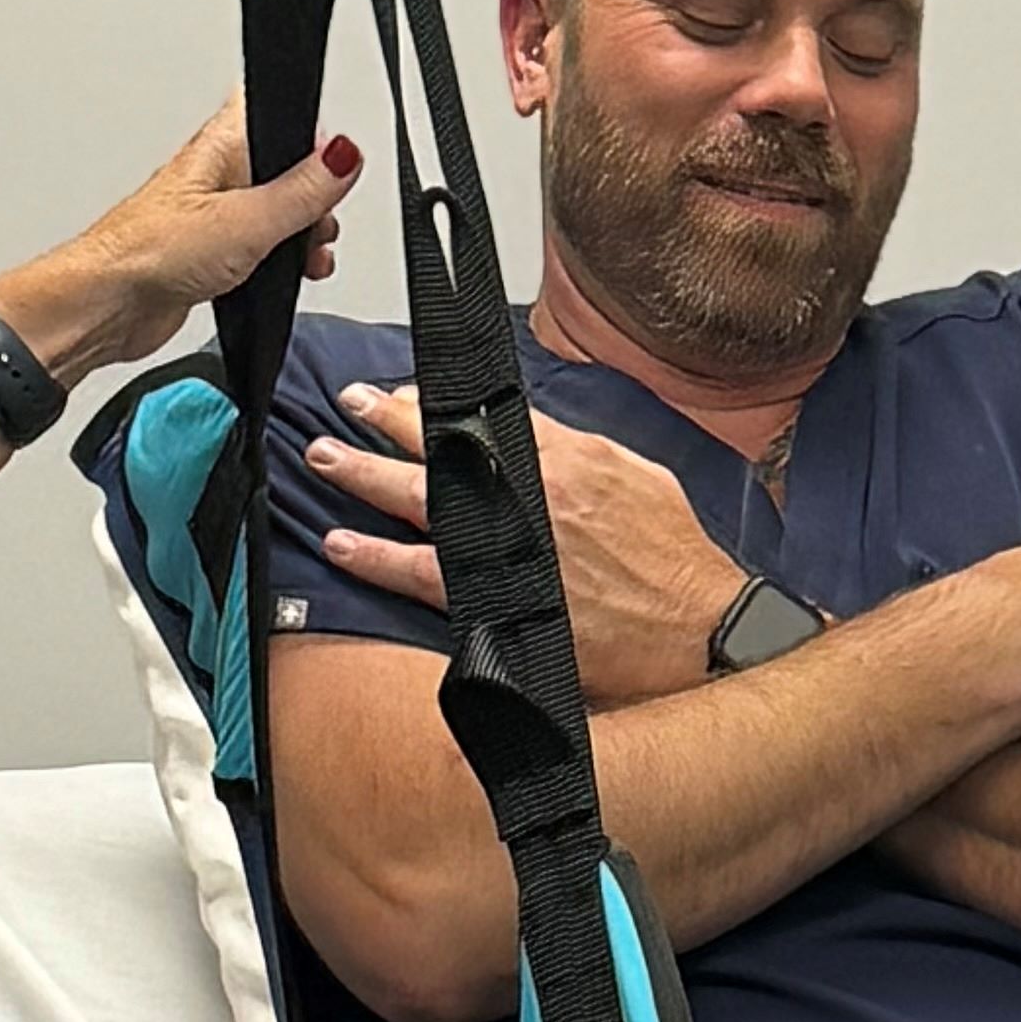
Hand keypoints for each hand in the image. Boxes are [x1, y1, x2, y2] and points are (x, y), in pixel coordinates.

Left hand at [5, 102, 352, 384]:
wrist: (107, 305)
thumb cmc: (150, 252)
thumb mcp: (249, 221)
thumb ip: (303, 191)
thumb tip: (345, 157)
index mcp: (224, 144)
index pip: (277, 107)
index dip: (313, 130)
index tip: (336, 164)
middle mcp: (218, 173)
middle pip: (286, 167)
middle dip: (315, 197)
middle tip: (319, 221)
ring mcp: (215, 214)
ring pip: (275, 211)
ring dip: (299, 235)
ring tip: (306, 255)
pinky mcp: (211, 253)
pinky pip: (258, 247)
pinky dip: (277, 261)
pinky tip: (280, 277)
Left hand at [306, 383, 743, 709]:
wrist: (696, 629)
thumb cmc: (674, 561)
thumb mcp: (637, 479)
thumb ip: (580, 455)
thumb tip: (539, 439)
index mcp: (564, 459)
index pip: (485, 415)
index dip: (438, 402)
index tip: (406, 393)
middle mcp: (526, 494)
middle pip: (440, 447)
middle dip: (388, 421)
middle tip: (349, 405)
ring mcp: (504, 547)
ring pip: (417, 500)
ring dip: (363, 477)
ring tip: (324, 459)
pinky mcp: (493, 600)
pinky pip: (418, 573)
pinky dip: (376, 557)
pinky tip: (342, 546)